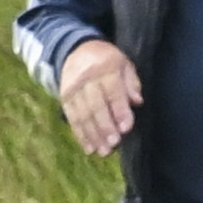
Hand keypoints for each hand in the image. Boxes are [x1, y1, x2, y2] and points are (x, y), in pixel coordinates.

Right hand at [55, 36, 143, 155]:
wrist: (77, 50)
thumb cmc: (107, 61)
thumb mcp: (124, 64)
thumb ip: (132, 83)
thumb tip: (137, 101)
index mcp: (105, 68)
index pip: (113, 91)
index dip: (120, 110)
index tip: (126, 128)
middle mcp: (87, 78)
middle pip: (96, 105)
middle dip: (105, 126)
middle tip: (114, 144)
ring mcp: (73, 89)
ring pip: (83, 114)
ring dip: (93, 135)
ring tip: (103, 152)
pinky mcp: (64, 98)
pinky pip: (72, 118)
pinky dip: (80, 135)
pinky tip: (89, 148)